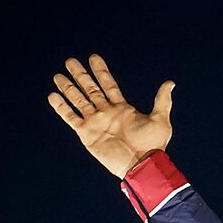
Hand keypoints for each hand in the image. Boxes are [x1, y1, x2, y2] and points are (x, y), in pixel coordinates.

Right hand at [48, 55, 173, 178]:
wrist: (141, 165)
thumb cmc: (153, 145)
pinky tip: (52, 96)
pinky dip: (61, 107)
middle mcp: (106, 112)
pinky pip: (70, 118)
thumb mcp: (160, 119)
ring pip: (78, 100)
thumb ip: (162, 100)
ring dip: (68, 88)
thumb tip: (170, 83)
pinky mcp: (86, 133)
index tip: (93, 57)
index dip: (100, 71)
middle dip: (80, 75)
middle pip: (89, 89)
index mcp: (122, 108)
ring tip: (57, 76)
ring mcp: (95, 122)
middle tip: (70, 61)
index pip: (108, 84)